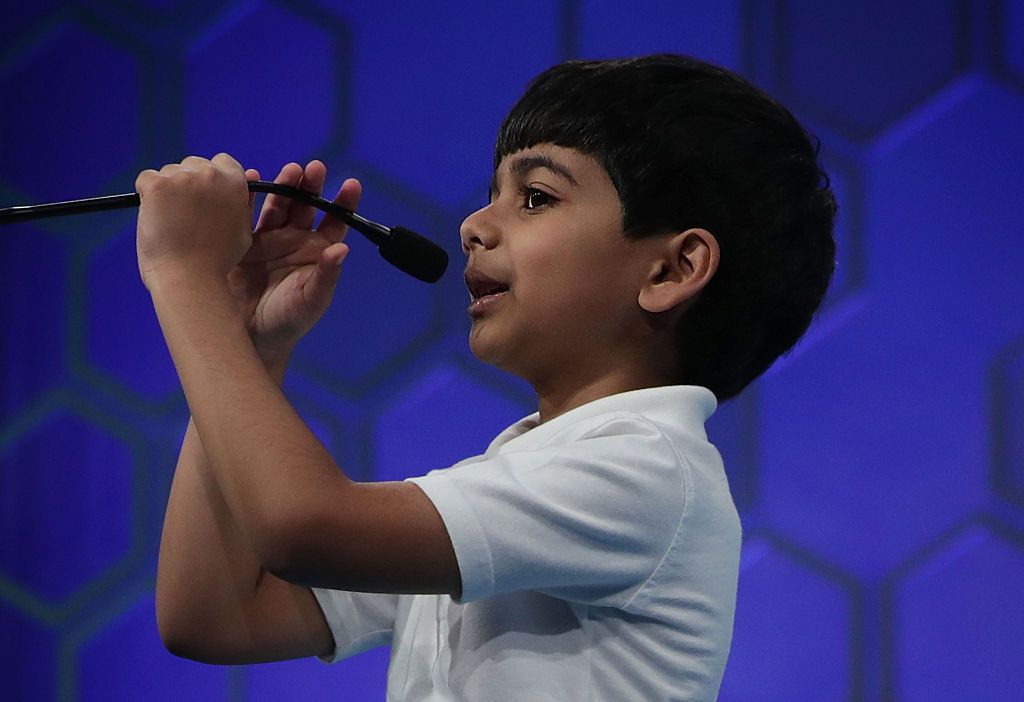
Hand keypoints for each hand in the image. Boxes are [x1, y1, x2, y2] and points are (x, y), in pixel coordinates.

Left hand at [136, 154, 251, 287]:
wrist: (191, 278)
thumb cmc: (217, 261)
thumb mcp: (244, 230)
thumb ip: (244, 202)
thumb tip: (252, 175)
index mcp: (235, 183)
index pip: (223, 162)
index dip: (212, 179)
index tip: (206, 198)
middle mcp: (211, 174)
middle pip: (193, 164)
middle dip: (188, 183)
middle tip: (186, 214)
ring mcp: (183, 178)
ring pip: (168, 172)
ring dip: (167, 190)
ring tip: (171, 221)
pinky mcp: (157, 186)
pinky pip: (146, 179)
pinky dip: (146, 195)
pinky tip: (155, 216)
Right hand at [227, 160, 360, 366]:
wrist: (249, 337)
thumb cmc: (289, 321)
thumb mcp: (312, 300)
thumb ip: (327, 275)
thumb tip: (342, 249)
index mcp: (317, 250)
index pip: (335, 220)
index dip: (344, 202)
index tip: (352, 184)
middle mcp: (294, 239)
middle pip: (305, 205)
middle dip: (310, 186)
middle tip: (314, 168)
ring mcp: (267, 238)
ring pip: (278, 205)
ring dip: (283, 186)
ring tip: (290, 171)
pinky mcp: (240, 241)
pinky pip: (244, 214)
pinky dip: (247, 197)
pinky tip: (251, 180)